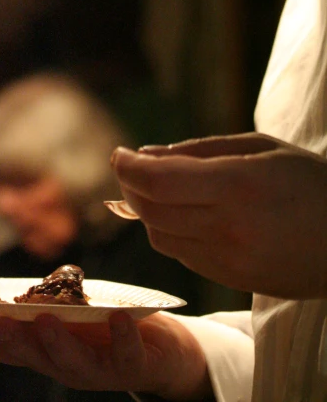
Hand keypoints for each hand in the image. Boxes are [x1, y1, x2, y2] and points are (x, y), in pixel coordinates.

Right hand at [0, 311, 210, 399]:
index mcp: (50, 352)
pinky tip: (118, 316)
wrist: (165, 352)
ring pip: (75, 364)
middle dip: (13, 341)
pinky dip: (123, 336)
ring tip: (45, 321)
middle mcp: (69, 367)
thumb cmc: (110, 328)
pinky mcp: (135, 364)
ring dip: (58, 343)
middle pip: (35, 357)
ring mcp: (102, 370)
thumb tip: (10, 295)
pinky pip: (128, 354)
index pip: (9, 349)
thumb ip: (45, 309)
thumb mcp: (74, 317)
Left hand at [111, 133, 326, 297]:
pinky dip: (168, 231)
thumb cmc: (307, 180)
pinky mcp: (231, 280)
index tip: (119, 153)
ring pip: (159, 237)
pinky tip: (182, 213)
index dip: (128, 166)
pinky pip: (181, 255)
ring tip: (156, 187)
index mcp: (238, 185)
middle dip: (130, 185)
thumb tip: (145, 156)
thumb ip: (198, 151)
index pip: (158, 181)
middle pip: (150, 211)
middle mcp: (229, 227)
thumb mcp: (258, 147)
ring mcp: (229, 260)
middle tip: (131, 167)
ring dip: (146, 210)